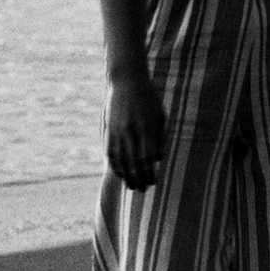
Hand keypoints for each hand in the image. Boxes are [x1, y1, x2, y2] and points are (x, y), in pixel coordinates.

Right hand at [106, 69, 165, 188]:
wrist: (127, 81)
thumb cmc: (148, 99)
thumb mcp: (160, 115)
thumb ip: (160, 137)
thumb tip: (158, 159)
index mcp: (146, 127)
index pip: (147, 158)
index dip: (149, 173)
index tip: (152, 182)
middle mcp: (131, 131)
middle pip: (133, 162)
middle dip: (137, 178)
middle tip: (142, 189)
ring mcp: (118, 130)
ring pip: (120, 159)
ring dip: (125, 176)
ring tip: (130, 186)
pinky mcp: (109, 129)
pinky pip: (110, 151)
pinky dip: (114, 165)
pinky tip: (119, 173)